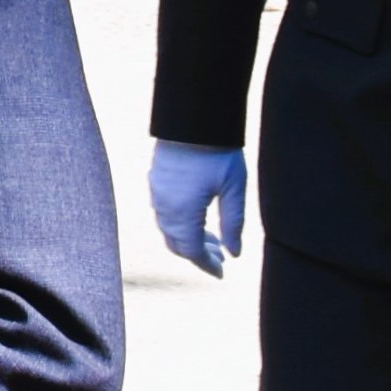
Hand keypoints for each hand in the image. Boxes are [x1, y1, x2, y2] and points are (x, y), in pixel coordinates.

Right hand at [148, 139, 247, 276]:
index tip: (221, 273)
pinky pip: (163, 213)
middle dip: (198, 254)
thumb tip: (234, 254)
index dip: (206, 265)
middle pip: (177, 243)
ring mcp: (157, 193)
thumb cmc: (218, 152)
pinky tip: (196, 216)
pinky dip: (179, 223)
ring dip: (188, 238)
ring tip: (212, 238)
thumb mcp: (234, 189)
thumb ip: (233, 224)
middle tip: (220, 256)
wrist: (194, 117)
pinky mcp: (156, 180)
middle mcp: (165, 206)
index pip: (192, 251)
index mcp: (184, 212)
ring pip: (169, 229)